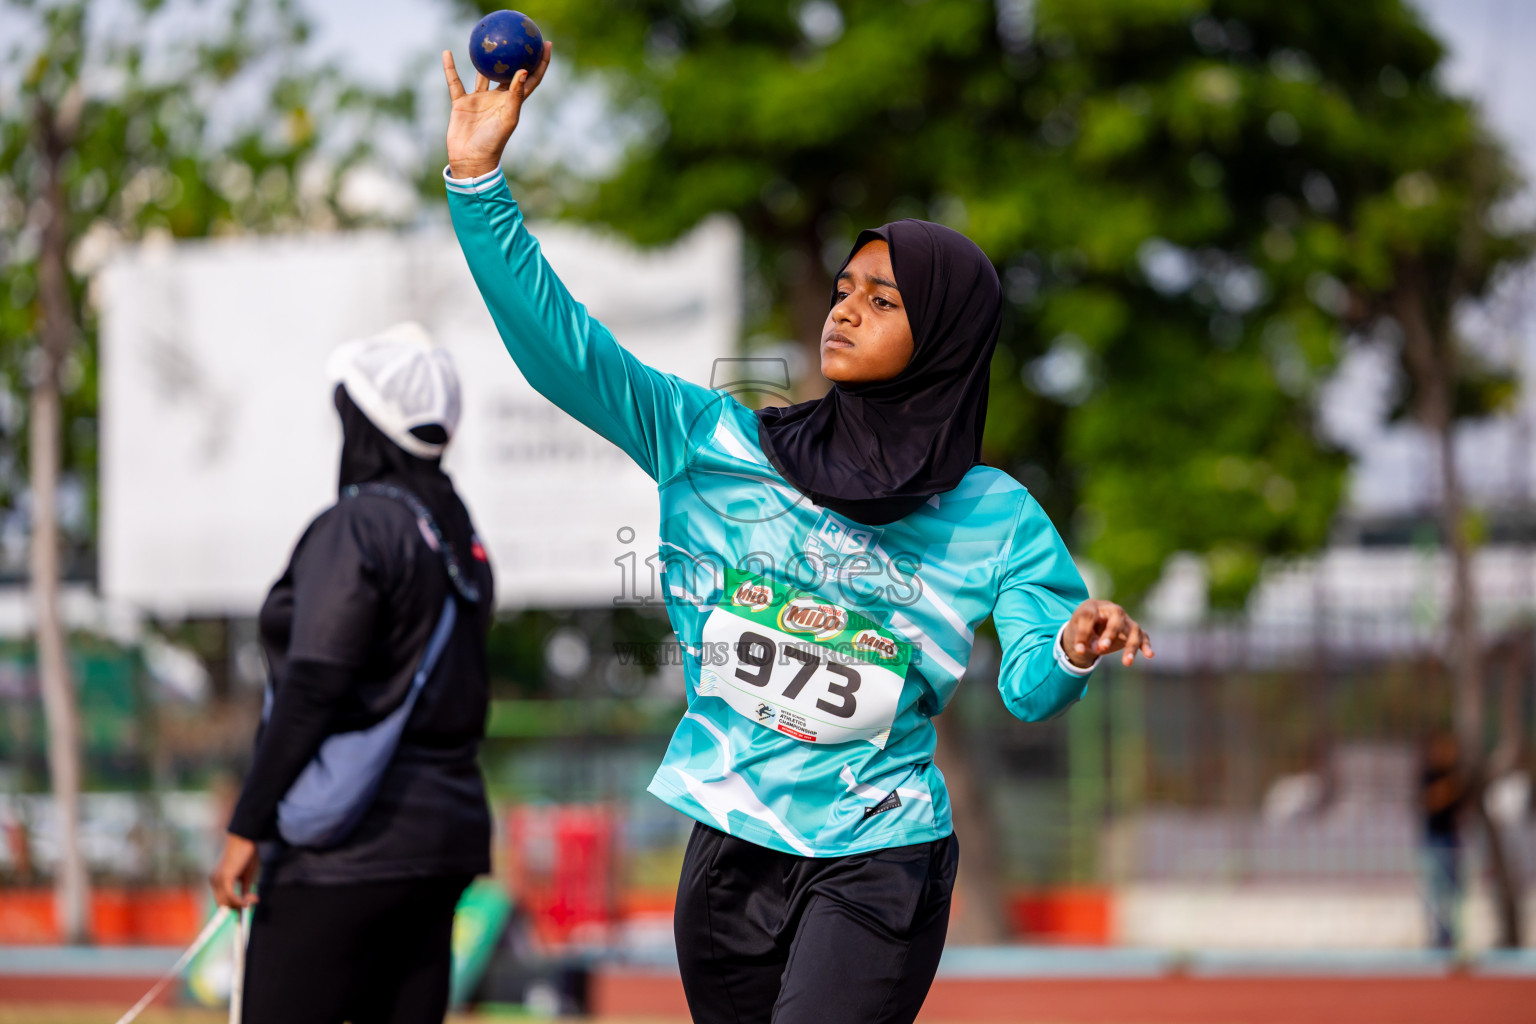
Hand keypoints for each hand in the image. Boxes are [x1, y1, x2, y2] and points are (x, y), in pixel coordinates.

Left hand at [210, 834, 259, 909]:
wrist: (245, 838)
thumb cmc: (247, 854)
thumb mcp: (247, 875)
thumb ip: (245, 889)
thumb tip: (248, 902)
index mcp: (218, 881)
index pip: (222, 901)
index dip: (232, 909)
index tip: (240, 918)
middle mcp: (214, 882)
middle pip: (223, 905)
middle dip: (236, 910)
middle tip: (250, 909)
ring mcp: (217, 880)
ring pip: (226, 902)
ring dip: (240, 906)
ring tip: (253, 902)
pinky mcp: (224, 878)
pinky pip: (231, 896)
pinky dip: (240, 902)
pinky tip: (248, 902)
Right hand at [443, 41, 552, 178]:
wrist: (471, 160)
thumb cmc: (494, 143)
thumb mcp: (508, 118)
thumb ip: (516, 95)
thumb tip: (523, 70)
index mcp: (513, 102)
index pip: (530, 79)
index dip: (540, 63)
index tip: (547, 45)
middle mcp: (498, 98)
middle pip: (508, 73)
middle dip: (514, 56)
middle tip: (518, 36)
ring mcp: (480, 100)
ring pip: (482, 74)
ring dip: (483, 59)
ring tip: (484, 39)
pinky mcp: (462, 103)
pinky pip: (455, 81)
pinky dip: (451, 68)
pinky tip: (448, 52)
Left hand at [1063, 599, 1153, 667]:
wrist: (1090, 626)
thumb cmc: (1080, 626)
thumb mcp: (1075, 631)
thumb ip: (1085, 638)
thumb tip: (1098, 648)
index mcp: (1092, 606)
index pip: (1089, 616)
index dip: (1083, 633)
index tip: (1079, 650)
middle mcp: (1112, 610)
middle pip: (1116, 616)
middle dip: (1110, 633)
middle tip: (1102, 648)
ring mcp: (1125, 620)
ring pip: (1133, 629)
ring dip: (1131, 646)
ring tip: (1127, 662)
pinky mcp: (1132, 630)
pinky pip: (1142, 636)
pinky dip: (1146, 645)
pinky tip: (1149, 655)